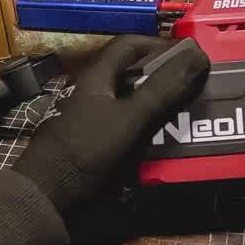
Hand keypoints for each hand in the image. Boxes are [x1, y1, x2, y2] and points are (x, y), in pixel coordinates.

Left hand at [14, 35, 208, 216]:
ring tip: (186, 118)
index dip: (161, 45)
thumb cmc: (87, 152)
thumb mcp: (130, 119)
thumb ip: (163, 89)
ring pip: (131, 105)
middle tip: (194, 90)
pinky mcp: (92, 145)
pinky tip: (163, 146)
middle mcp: (92, 93)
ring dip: (157, 109)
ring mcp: (90, 120)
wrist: (47, 199)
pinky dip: (146, 134)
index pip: (130, 45)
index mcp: (96, 77)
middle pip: (133, 76)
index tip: (190, 57)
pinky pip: (126, 131)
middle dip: (164, 81)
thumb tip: (198, 53)